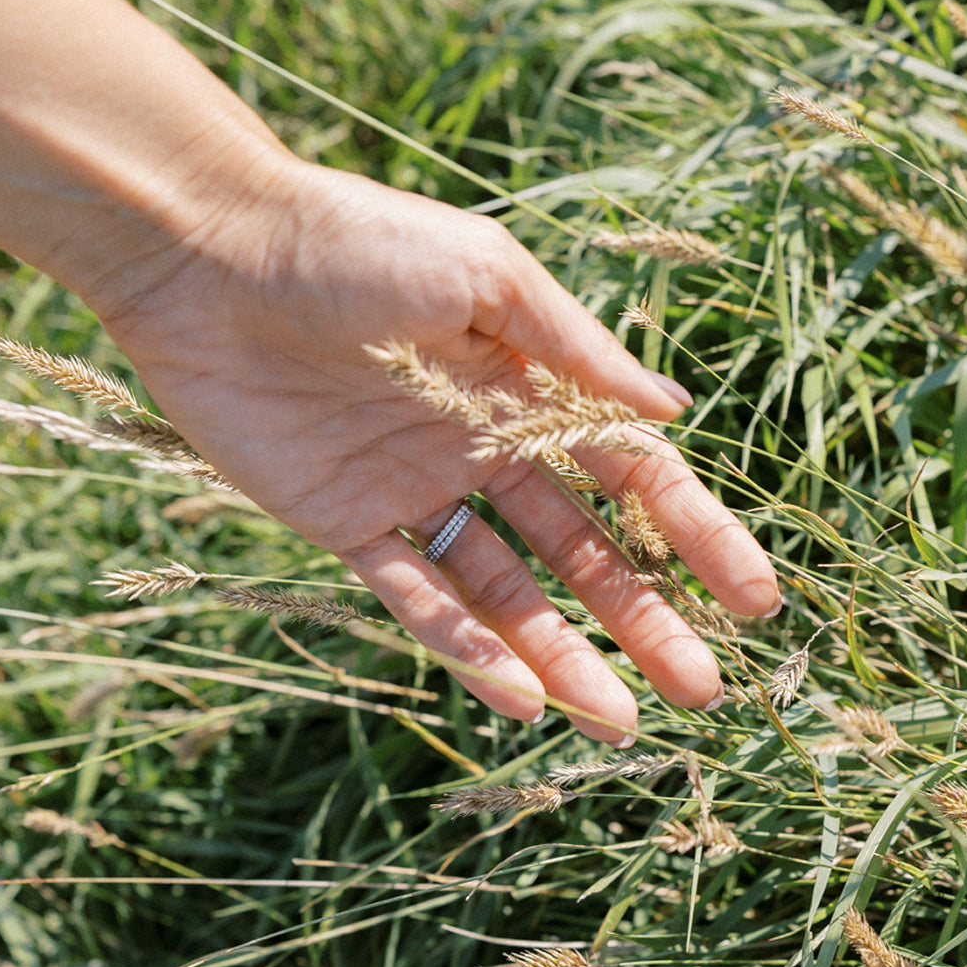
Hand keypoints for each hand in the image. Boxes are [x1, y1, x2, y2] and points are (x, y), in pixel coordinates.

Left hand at [92, 159, 778, 742]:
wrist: (211, 255)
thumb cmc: (356, 242)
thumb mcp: (487, 276)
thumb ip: (577, 350)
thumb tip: (677, 413)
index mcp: (528, 388)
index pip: (634, 477)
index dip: (697, 537)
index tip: (755, 598)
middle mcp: (482, 449)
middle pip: (582, 553)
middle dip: (644, 619)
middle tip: (703, 689)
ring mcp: (416, 493)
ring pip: (507, 594)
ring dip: (563, 657)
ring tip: (619, 724)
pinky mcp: (345, 525)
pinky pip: (416, 599)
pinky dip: (465, 648)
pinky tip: (519, 698)